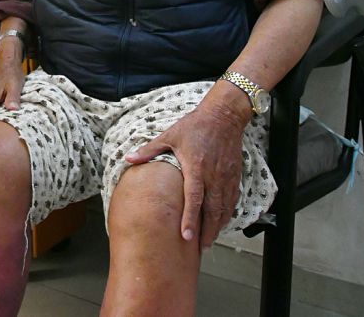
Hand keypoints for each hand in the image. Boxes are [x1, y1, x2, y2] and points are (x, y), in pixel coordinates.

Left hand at [124, 81, 250, 249]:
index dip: (190, 218)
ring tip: (209, 241)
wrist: (223, 116)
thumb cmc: (195, 126)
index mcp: (196, 168)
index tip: (186, 236)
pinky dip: (227, 214)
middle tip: (200, 248)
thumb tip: (129, 158)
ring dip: (217, 227)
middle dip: (207, 231)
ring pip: (224, 208)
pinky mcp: (234, 176)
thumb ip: (149, 150)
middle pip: (212, 210)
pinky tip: (221, 222)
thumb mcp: (169, 136)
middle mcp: (213, 176)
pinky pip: (232, 200)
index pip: (194, 199)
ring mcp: (226, 178)